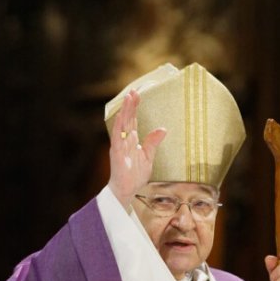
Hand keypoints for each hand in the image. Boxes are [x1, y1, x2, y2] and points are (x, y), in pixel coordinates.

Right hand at [107, 90, 166, 209]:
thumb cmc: (134, 175)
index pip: (132, 120)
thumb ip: (153, 142)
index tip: (137, 94)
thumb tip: (163, 129)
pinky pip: (117, 138)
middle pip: (127, 119)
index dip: (134, 107)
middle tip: (134, 90)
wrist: (126, 190)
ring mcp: (119, 145)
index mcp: (131, 140)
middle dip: (130, 105)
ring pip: (122, 124)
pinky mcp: (116, 153)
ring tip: (128, 97)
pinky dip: (118, 126)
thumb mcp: (148, 157)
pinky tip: (120, 116)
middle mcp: (124, 140)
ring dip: (125, 111)